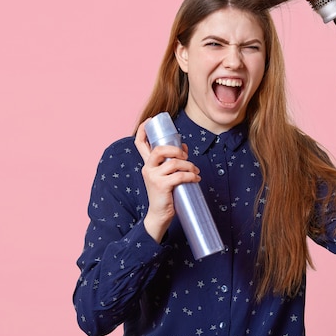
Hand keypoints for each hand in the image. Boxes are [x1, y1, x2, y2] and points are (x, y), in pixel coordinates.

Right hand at [134, 119, 201, 242]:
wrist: (159, 215)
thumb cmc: (165, 193)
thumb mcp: (167, 175)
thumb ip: (172, 160)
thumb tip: (184, 146)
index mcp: (148, 164)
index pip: (139, 144)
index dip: (142, 130)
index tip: (149, 121)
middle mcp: (147, 168)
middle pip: (158, 150)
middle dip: (175, 150)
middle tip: (186, 156)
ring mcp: (153, 177)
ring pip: (173, 163)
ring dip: (188, 165)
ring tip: (195, 171)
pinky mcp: (161, 186)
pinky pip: (179, 176)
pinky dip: (190, 176)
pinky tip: (195, 178)